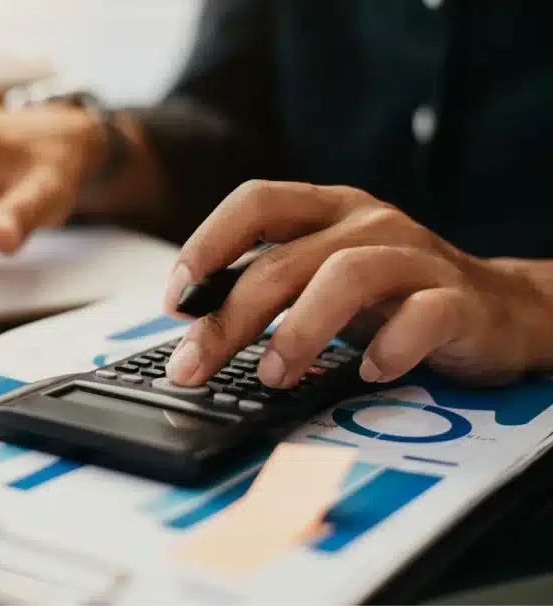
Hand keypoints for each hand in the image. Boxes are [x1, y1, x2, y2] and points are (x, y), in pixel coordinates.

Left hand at [163, 180, 550, 388]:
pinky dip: (389, 347)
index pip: (256, 202)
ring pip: (346, 279)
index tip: (176, 298)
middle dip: (229, 319)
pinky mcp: (458, 300)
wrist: (502, 309)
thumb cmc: (391, 296)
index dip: (206, 244)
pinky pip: (421, 317)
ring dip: (299, 332)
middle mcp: (368, 223)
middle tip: (195, 366)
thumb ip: (268, 288)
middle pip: (283, 262)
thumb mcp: (322, 278)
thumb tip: (193, 332)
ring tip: (274, 376)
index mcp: (326, 210)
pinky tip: (368, 372)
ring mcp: (415, 257)